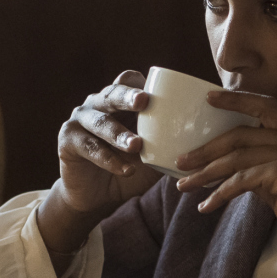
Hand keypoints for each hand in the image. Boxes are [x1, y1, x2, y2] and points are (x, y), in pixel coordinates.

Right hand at [39, 72, 156, 265]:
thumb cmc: (128, 168)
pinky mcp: (67, 141)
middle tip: (145, 101)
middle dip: (128, 96)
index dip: (140, 82)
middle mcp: (97, 104)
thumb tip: (209, 140)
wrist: (96, 196)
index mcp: (118, 101)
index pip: (128, 81)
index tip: (158, 90)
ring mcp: (80, 120)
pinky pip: (90, 148)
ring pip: (100, 122)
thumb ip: (172, 143)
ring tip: (137, 145)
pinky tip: (126, 170)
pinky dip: (109, 159)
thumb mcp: (153, 155)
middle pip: (111, 93)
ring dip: (119, 134)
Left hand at [174, 89, 276, 274]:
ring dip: (204, 172)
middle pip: (239, 133)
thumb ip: (263, 173)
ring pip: (235, 157)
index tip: (209, 97)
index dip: (236, 99)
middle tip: (180, 161)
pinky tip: (206, 207)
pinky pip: (241, 180)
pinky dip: (219, 194)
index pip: (266, 105)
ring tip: (183, 185)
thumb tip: (233, 175)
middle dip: (205, 148)